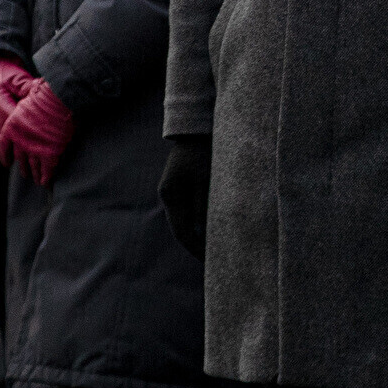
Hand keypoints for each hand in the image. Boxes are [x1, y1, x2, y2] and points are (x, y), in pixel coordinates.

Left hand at [1, 77, 74, 186]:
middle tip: (26, 174)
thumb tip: (30, 99)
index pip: (4, 146)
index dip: (6, 156)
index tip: (7, 164)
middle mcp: (20, 141)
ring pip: (33, 166)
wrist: (58, 97)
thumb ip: (26, 102)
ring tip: (37, 180)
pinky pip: (47, 169)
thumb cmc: (45, 93)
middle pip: (20, 159)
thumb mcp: (28, 94)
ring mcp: (34, 148)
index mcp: (11, 127)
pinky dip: (47, 176)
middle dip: (24, 168)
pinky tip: (46, 182)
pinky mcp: (50, 153)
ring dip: (35, 174)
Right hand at [160, 134, 211, 256]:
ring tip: (218, 243)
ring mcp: (175, 189)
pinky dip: (201, 217)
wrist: (197, 126)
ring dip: (200, 231)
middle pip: (182, 227)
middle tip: (216, 257)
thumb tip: (204, 233)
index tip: (210, 260)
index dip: (196, 248)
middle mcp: (170, 195)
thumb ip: (203, 206)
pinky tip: (214, 223)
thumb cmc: (203, 150)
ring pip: (187, 218)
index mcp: (171, 195)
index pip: (182, 232)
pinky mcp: (184, 183)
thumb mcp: (205, 179)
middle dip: (197, 243)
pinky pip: (192, 207)